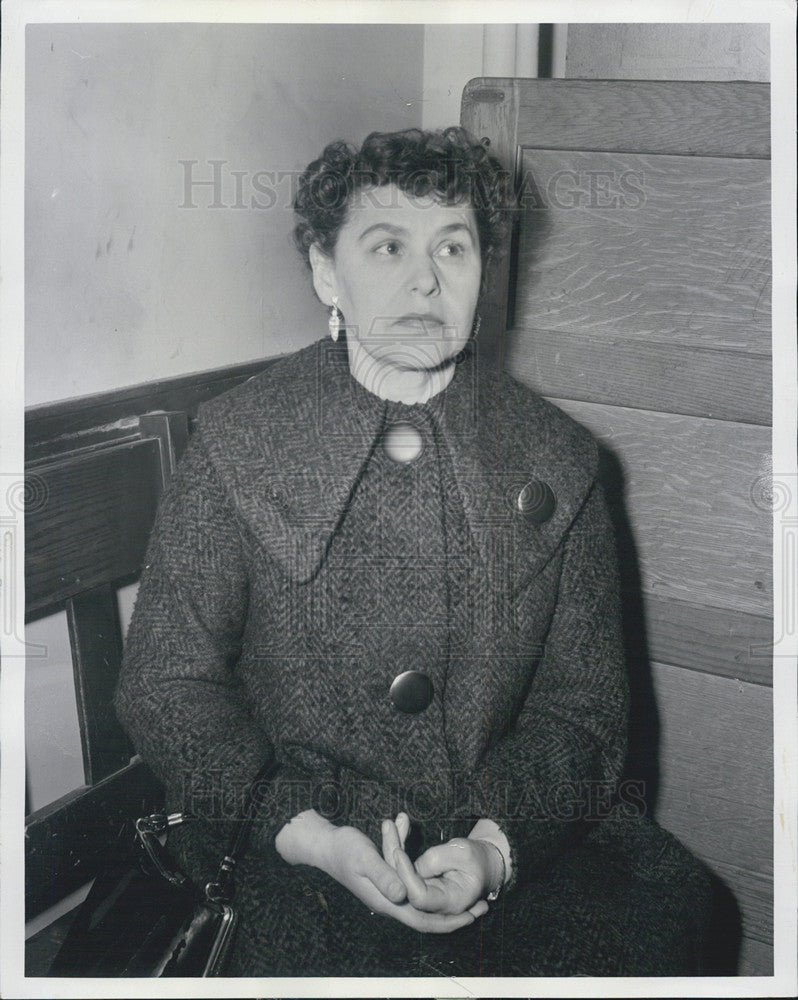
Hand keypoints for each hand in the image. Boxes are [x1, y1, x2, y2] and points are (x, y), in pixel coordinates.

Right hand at [277, 811, 482, 932]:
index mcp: (386, 901)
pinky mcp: (388, 882)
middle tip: (482, 908)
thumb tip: (403, 895)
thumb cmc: (344, 849)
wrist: (325, 846)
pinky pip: (415, 887)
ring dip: (446, 900)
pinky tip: (441, 874)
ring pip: (423, 902)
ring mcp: (388, 893)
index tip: (472, 916)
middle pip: (427, 918)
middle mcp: (389, 902)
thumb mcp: (364, 858)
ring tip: (471, 896)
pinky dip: (431, 882)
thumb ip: (384, 875)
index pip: (423, 921)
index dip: (448, 922)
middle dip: (455, 916)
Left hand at [390, 834, 496, 916]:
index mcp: (450, 902)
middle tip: (388, 826)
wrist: (482, 864)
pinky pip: (402, 871)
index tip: (398, 850)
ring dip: (392, 848)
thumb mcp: (463, 853)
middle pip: (403, 888)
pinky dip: (397, 850)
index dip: (406, 876)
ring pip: (399, 878)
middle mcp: (433, 906)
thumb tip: (412, 866)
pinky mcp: (417, 886)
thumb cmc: (476, 858)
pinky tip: (393, 828)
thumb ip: (438, 859)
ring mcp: (424, 898)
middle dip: (392, 857)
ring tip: (389, 824)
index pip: (419, 896)